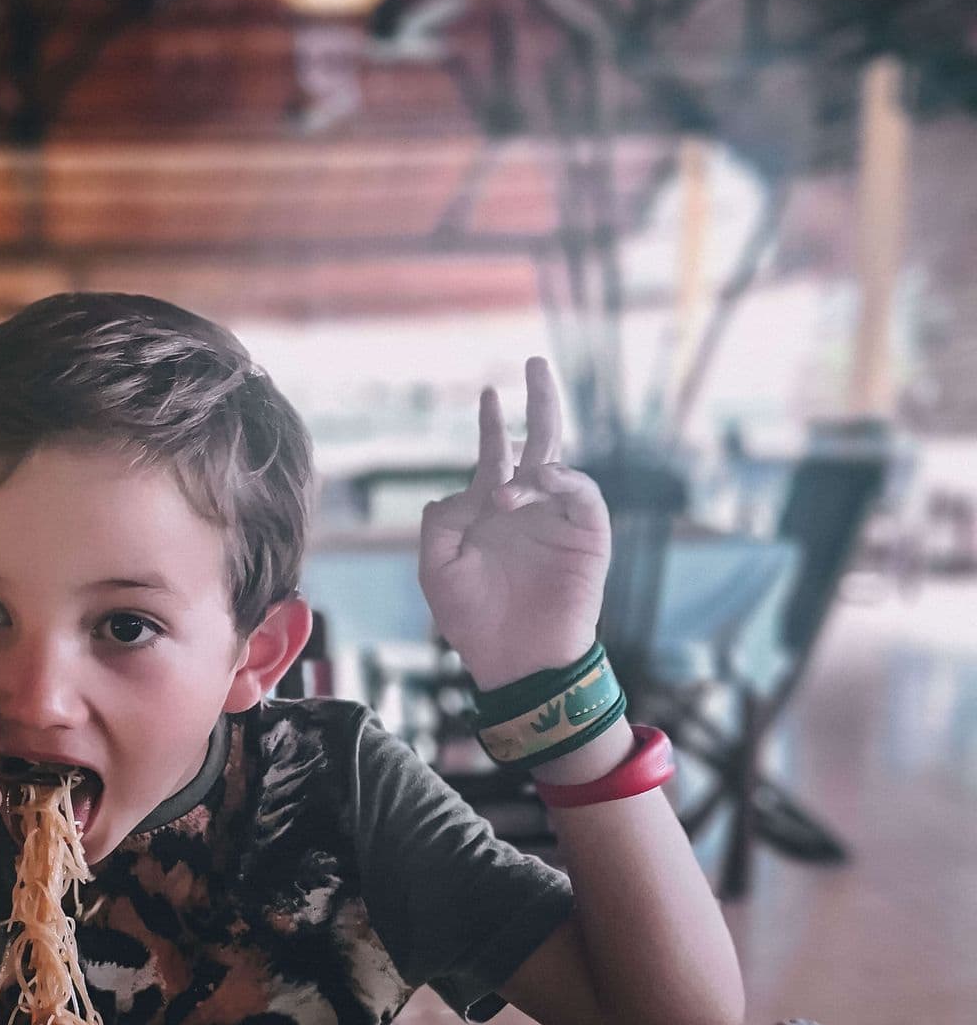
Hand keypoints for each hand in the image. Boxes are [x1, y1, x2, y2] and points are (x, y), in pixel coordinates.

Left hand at [419, 358, 611, 691]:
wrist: (516, 661)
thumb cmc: (474, 621)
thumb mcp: (436, 568)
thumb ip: (440, 520)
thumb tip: (471, 486)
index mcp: (493, 510)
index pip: (496, 455)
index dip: (492, 425)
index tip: (487, 394)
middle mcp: (529, 507)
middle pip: (539, 440)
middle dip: (539, 400)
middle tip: (534, 362)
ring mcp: (560, 519)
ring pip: (560, 462)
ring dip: (536, 460)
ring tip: (503, 494)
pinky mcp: (588, 535)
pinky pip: (581, 492)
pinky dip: (563, 480)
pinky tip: (540, 482)